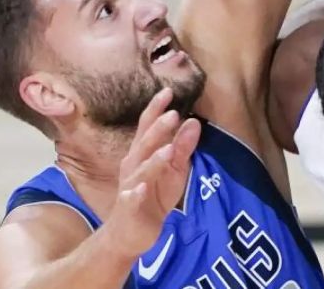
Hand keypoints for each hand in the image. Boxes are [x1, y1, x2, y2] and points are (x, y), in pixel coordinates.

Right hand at [105, 88, 200, 257]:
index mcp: (142, 154)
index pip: (148, 127)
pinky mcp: (130, 209)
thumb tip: (194, 122)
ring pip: (141, 171)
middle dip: (158, 129)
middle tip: (173, 113)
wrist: (129, 233)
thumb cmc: (152, 196)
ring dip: (153, 160)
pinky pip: (132, 199)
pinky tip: (141, 188)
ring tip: (167, 149)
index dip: (156, 109)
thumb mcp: (173, 170)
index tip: (168, 90)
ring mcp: (130, 187)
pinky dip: (136, 193)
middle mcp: (133, 166)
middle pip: (144, 144)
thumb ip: (183, 147)